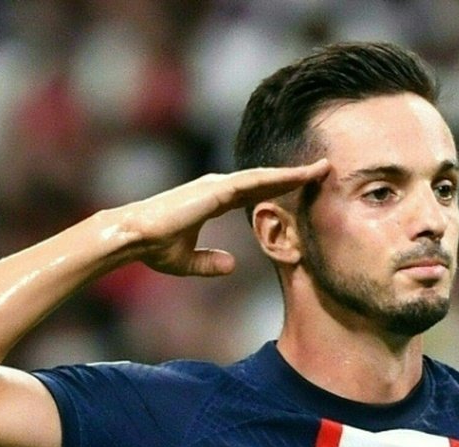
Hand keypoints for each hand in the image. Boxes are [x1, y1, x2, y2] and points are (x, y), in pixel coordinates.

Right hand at [108, 159, 329, 276]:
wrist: (133, 237)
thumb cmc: (154, 246)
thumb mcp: (187, 260)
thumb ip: (209, 263)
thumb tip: (231, 265)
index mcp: (214, 199)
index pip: (256, 190)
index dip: (281, 187)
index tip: (304, 185)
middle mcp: (218, 187)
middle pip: (265, 179)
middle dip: (295, 175)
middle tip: (325, 169)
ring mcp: (216, 185)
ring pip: (263, 176)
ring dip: (294, 172)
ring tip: (322, 168)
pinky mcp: (214, 190)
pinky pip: (251, 182)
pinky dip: (276, 178)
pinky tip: (298, 176)